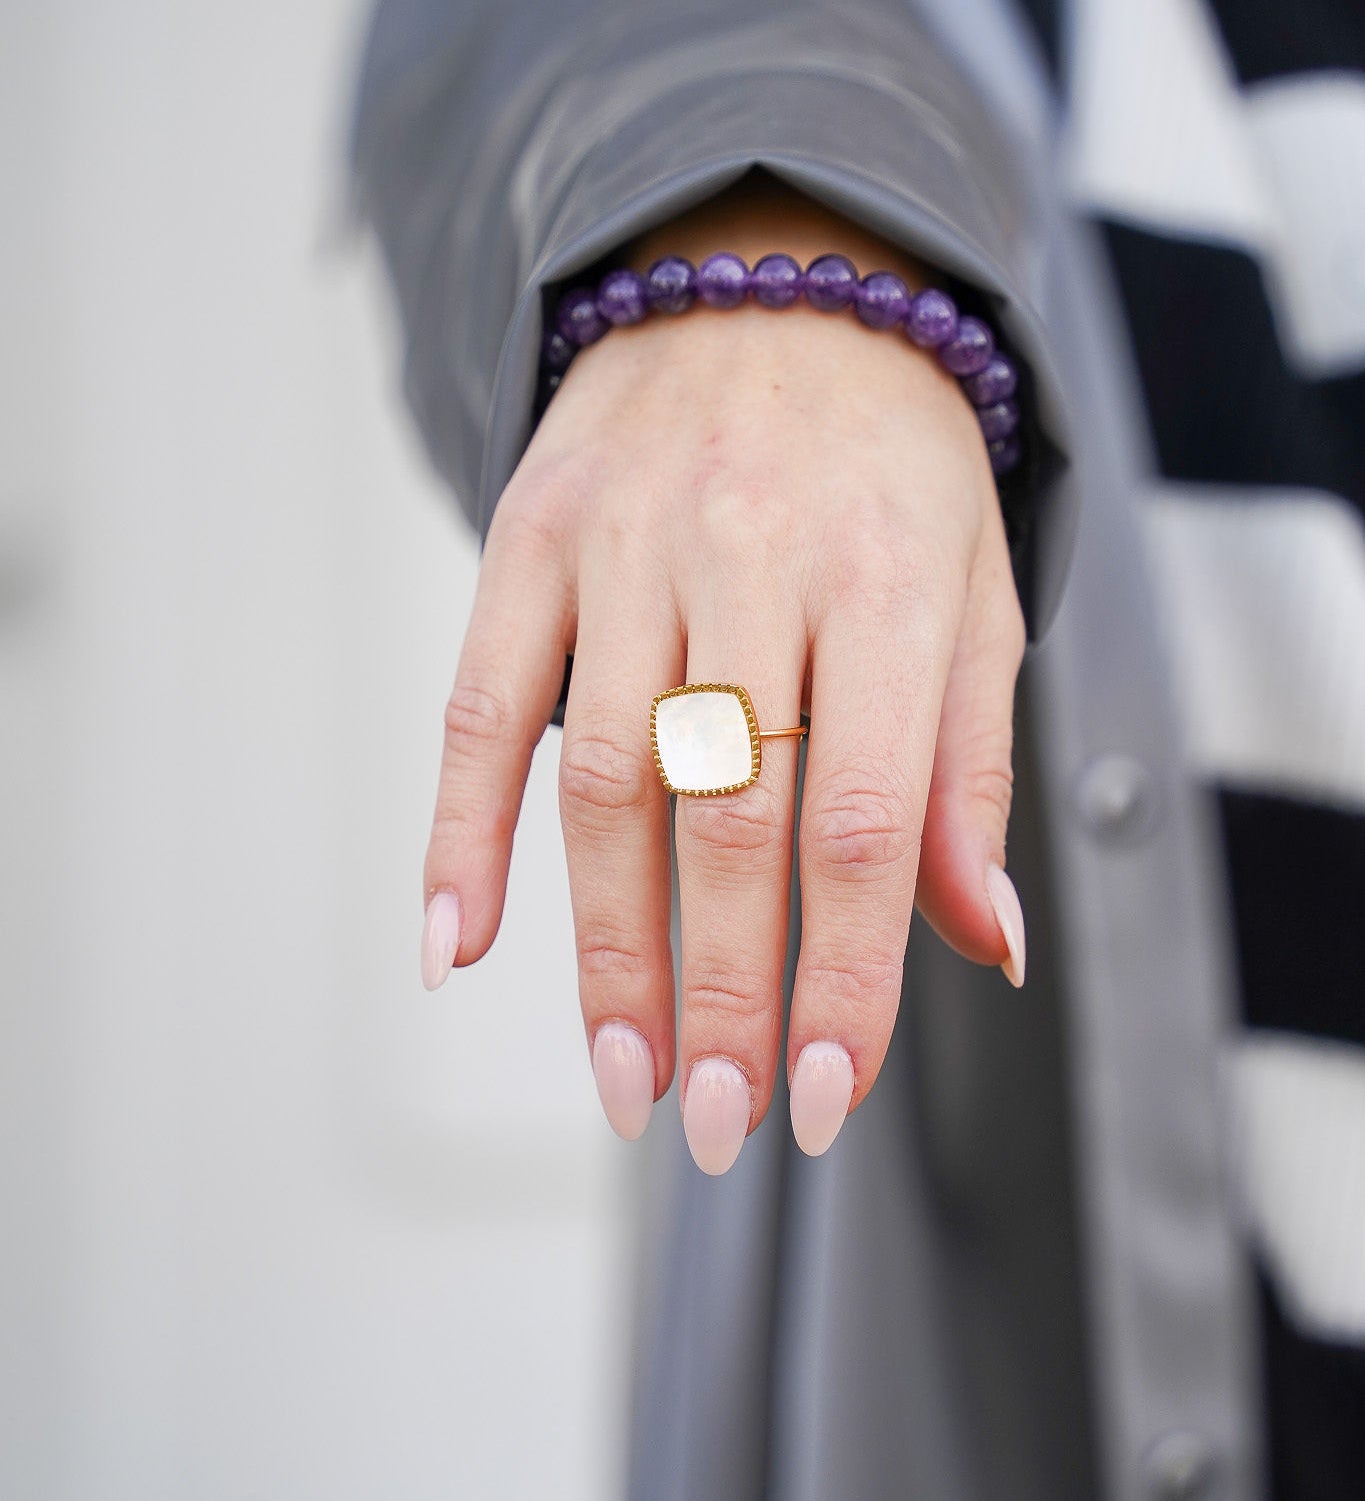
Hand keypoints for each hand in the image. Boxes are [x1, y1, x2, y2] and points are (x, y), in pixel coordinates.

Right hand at [418, 179, 1026, 1173]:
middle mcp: (757, 558)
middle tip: (717, 1126)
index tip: (822, 1102)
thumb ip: (970, 768)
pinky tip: (454, 947)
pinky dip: (459, 830)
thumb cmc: (889, 462)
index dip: (844, 977)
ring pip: (606, 781)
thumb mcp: (972, 588)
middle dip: (725, 993)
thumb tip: (986, 945)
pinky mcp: (533, 536)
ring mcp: (629, 543)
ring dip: (606, 950)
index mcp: (891, 579)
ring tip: (622, 1078)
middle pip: (732, 820)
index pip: (866, 822)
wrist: (772, 273)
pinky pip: (479, 699)